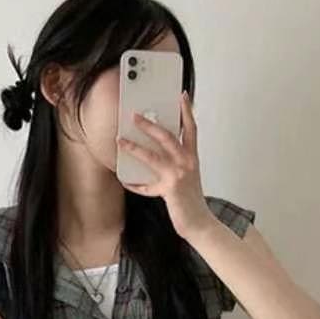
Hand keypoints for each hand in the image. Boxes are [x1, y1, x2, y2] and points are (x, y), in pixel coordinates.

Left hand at [116, 91, 213, 239]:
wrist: (199, 223)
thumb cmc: (190, 200)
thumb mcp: (187, 177)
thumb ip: (175, 164)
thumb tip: (154, 155)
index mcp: (192, 158)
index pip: (191, 129)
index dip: (187, 112)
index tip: (182, 96)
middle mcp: (186, 163)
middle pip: (167, 137)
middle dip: (150, 125)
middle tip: (135, 116)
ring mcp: (178, 176)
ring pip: (153, 156)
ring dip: (134, 147)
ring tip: (120, 140)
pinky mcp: (169, 190)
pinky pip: (146, 186)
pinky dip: (134, 184)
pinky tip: (124, 181)